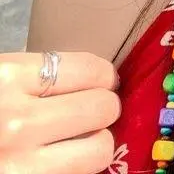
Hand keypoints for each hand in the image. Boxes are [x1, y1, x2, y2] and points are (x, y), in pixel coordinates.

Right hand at [0, 51, 120, 173]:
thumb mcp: (0, 80)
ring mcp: (21, 164)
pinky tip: (64, 160)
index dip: (104, 75)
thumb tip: (93, 78)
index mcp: (9, 78)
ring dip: (96, 143)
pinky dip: (78, 167)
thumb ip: (35, 78)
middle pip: (102, 107)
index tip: (105, 81)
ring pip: (99, 149)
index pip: (88, 69)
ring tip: (81, 141)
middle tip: (93, 111)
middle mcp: (18, 120)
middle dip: (104, 107)